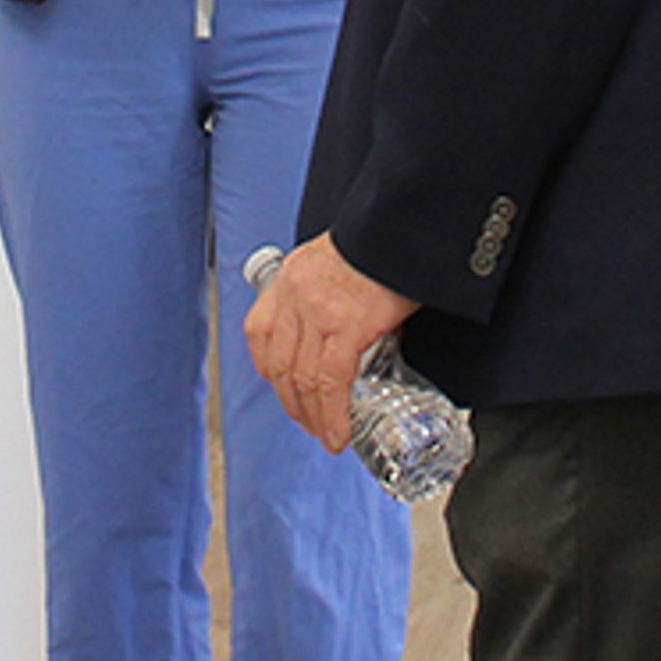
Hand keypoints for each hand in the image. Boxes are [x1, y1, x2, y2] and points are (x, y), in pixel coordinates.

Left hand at [246, 230, 420, 448]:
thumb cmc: (380, 240)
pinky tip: (339, 432)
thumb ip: (327, 287)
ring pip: (303, 379)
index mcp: (290, 278)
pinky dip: (333, 414)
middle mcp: (295, 296)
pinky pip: (332, 382)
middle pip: (280, 364)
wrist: (401, 225)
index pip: (259, 332)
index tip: (283, 386)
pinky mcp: (347, 326)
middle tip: (308, 422)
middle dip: (292, 401)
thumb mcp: (336, 256)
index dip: (269, 368)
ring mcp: (318, 313)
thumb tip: (345, 317)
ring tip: (326, 435)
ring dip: (313, 416)